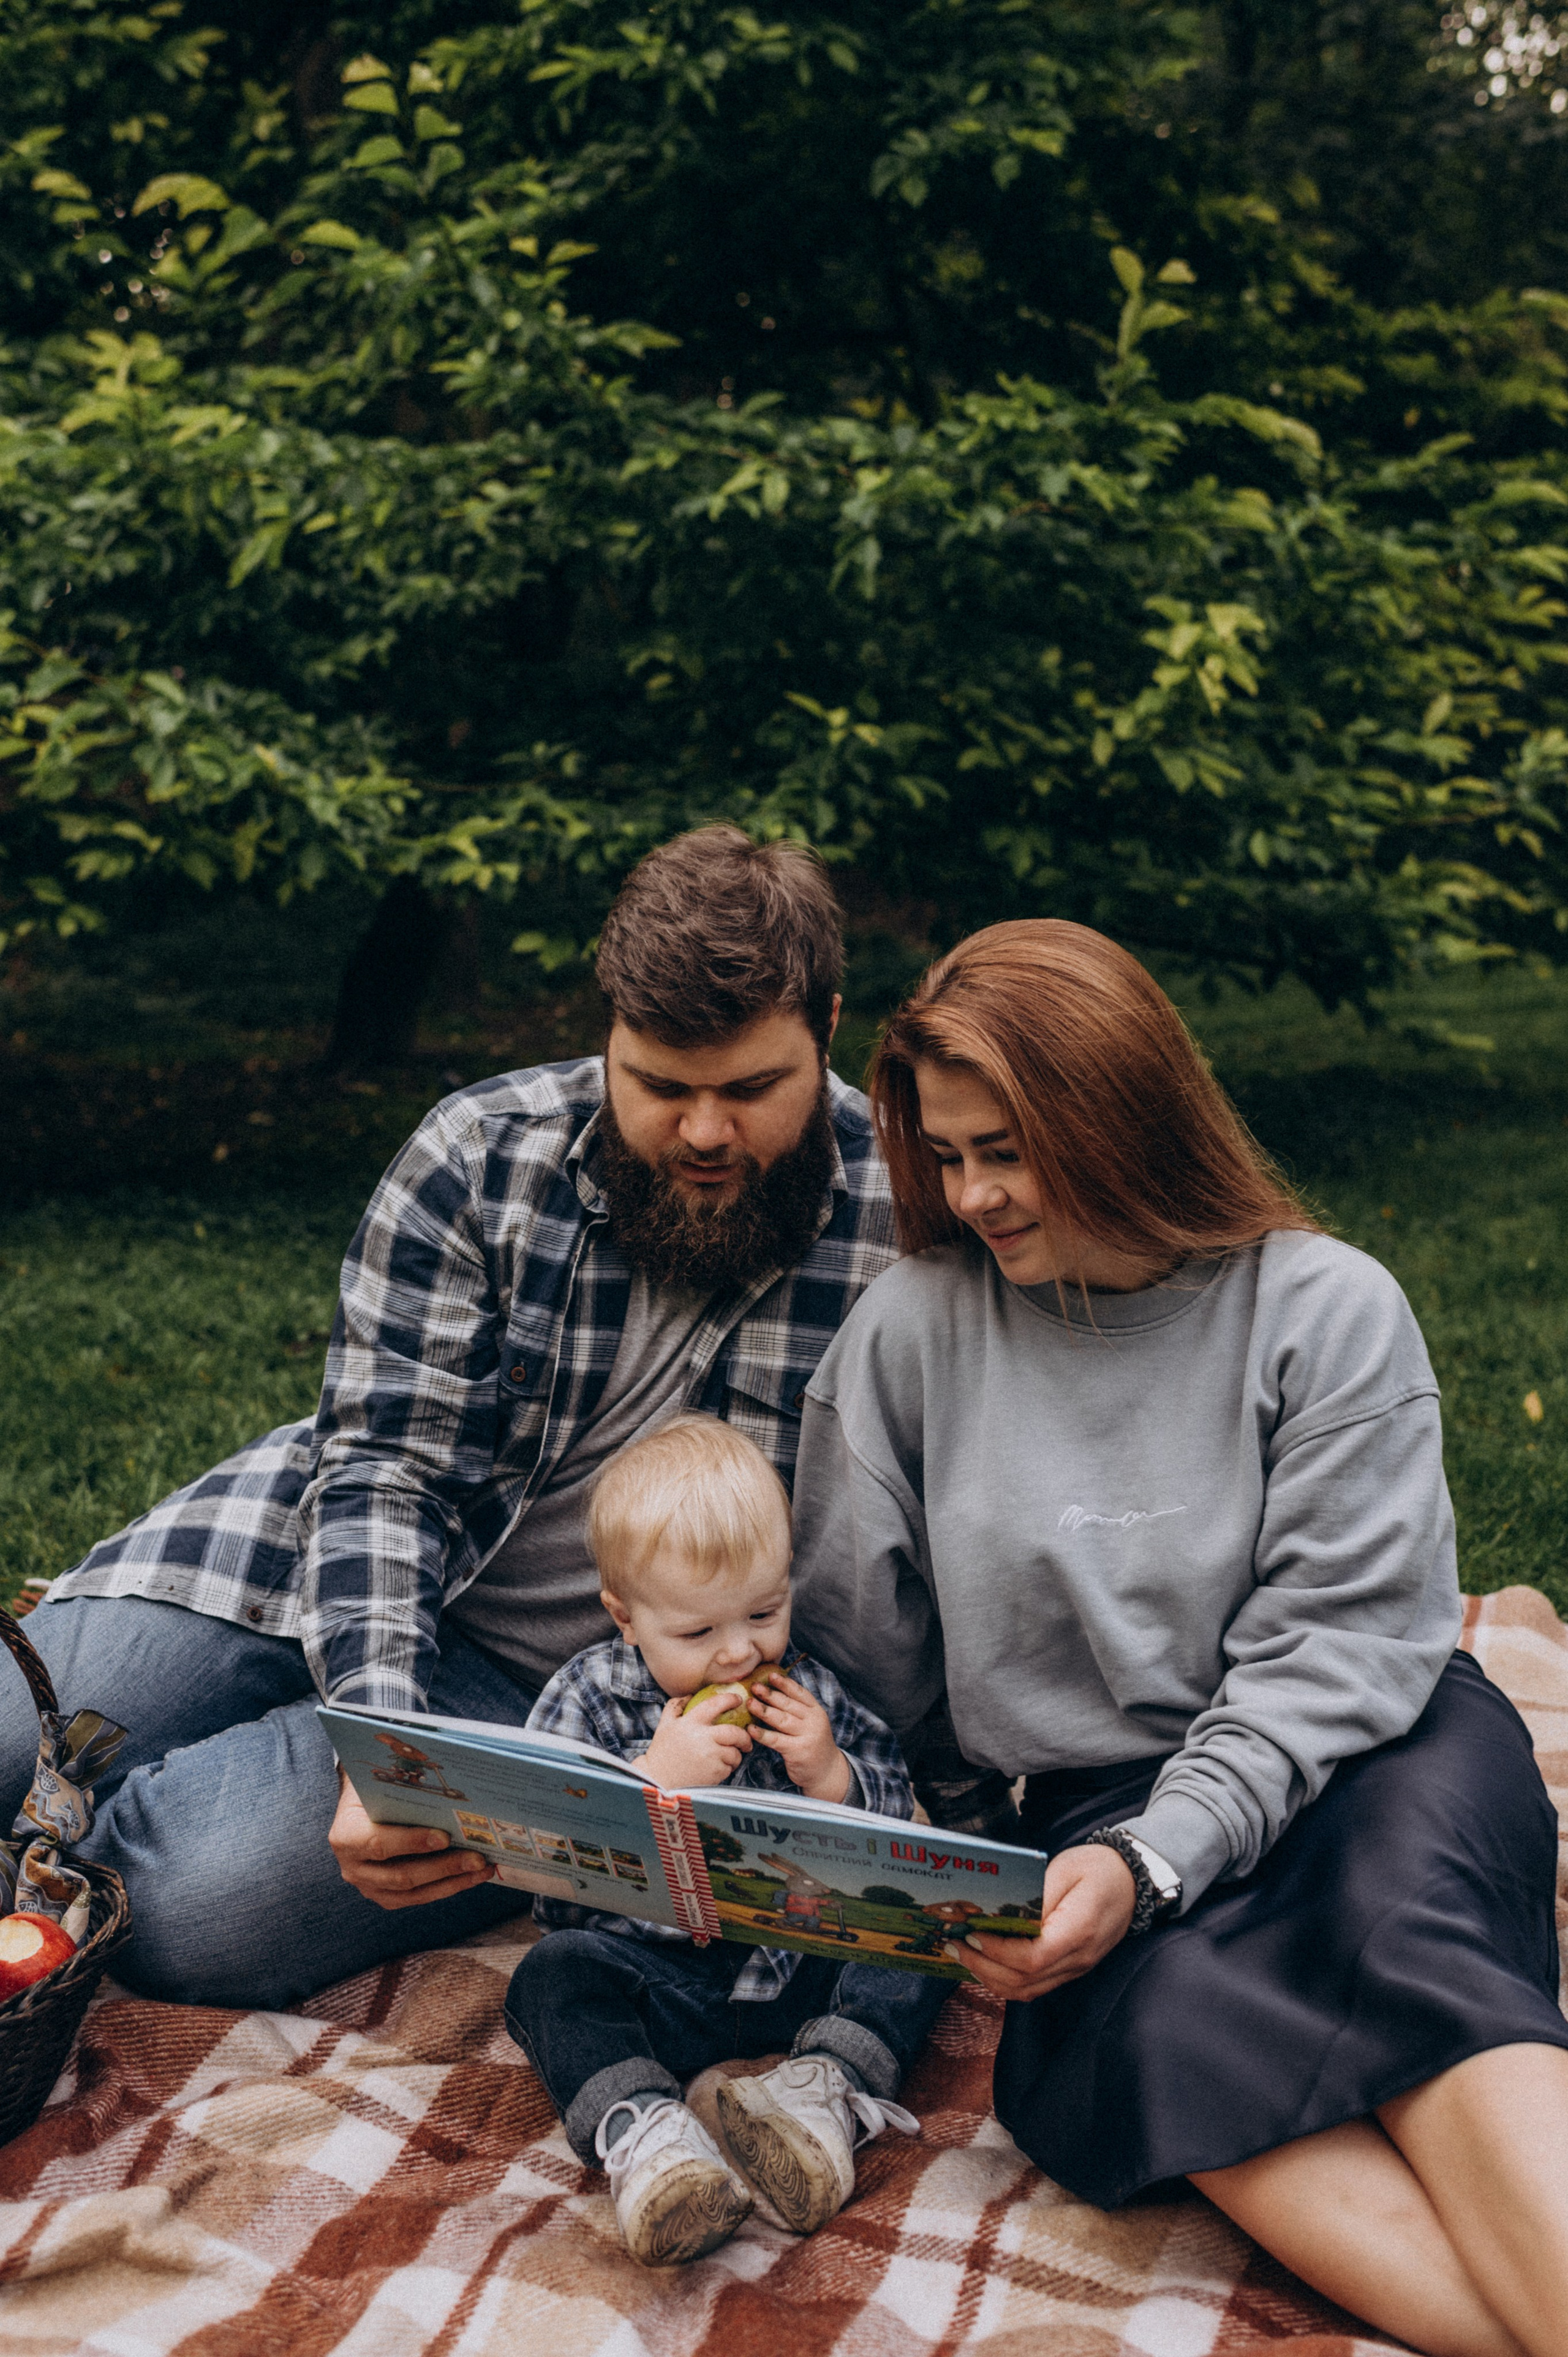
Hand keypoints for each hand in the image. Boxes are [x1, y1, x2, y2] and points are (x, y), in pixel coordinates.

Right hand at [328, 1774, 494, 1910]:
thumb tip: (446, 1785)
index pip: (378, 1844)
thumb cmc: (374, 1791)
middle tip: (476, 1857)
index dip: (411, 1843)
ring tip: (482, 1869)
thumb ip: (403, 1790)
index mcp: (346, 1836)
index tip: (444, 1837)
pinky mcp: (386, 1896)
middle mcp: (353, 1868)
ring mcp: (369, 1886)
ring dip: (452, 1882)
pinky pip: (419, 1897)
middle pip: (401, 1876)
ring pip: (414, 1893)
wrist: (359, 1808)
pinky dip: (448, 1887)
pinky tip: (471, 1876)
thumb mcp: (379, 1785)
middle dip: (444, 1867)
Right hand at [636, 1692, 753, 1787]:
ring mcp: (710, 1756)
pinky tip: (716, 1769)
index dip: (730, 1699)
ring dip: (734, 1756)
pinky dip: (726, 1768)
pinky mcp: (714, 1773)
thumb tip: (690, 1695)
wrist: (658, 1781)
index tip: (738, 1700)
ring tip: (728, 1758)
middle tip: (745, 1741)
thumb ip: (675, 1707)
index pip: (715, 1704)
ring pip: (734, 1753)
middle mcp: (703, 1738)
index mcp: (691, 1723)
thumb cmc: (661, 1752)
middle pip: (735, 1732)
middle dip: (744, 1736)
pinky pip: (728, 1768)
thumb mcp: (664, 1725)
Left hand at [747, 1671, 850, 1802]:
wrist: (827, 1772)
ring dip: (763, 1710)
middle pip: (788, 1704)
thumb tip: (772, 1695)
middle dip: (770, 1694)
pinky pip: (776, 1740)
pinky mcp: (797, 1751)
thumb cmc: (813, 1745)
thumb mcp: (812, 1724)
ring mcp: (806, 1736)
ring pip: (781, 1719)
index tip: (771, 1675)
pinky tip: (751, 1729)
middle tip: (754, 1686)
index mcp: (816, 1712)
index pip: (800, 1693)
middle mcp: (813, 1722)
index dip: (785, 1683)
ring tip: (750, 1703)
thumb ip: (798, 1711)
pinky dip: (762, 1734)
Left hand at [953, 1844, 1136, 2002]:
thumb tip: (1001, 1915)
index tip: (972, 1933)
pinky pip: (1034, 1986)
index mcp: (1079, 1930)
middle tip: (955, 1944)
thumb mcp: (1065, 1868)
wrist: (1132, 1882)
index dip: (998, 1951)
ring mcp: (1075, 1968)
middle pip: (1025, 1981)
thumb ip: (1035, 1895)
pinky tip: (986, 1962)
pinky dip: (1006, 1980)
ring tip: (964, 1954)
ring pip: (1027, 1991)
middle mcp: (1078, 1958)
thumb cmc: (1099, 1869)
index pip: (1033, 1957)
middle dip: (984, 1967)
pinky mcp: (1070, 1969)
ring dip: (990, 1978)